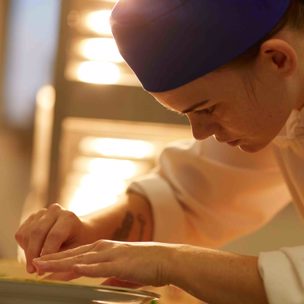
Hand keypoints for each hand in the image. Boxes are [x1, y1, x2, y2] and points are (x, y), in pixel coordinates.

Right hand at [15, 204, 94, 273]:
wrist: (78, 232)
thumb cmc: (79, 243)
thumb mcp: (76, 252)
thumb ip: (60, 258)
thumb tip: (42, 269)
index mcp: (68, 217)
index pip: (54, 235)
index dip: (47, 254)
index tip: (42, 270)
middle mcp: (55, 211)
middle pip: (37, 232)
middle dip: (33, 254)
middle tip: (33, 271)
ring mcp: (42, 213)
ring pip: (27, 234)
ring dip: (27, 252)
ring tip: (35, 265)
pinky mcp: (32, 218)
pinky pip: (21, 234)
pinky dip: (24, 247)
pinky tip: (34, 254)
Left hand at [33, 240, 174, 286]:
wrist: (167, 259)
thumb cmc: (147, 265)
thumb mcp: (124, 271)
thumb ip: (110, 276)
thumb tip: (100, 286)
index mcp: (106, 249)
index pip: (78, 254)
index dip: (61, 260)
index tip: (45, 265)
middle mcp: (106, 249)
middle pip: (75, 254)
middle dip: (54, 259)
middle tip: (36, 262)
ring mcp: (113, 255)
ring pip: (82, 259)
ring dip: (62, 263)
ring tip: (45, 265)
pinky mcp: (121, 263)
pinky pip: (101, 266)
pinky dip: (87, 266)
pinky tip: (74, 267)